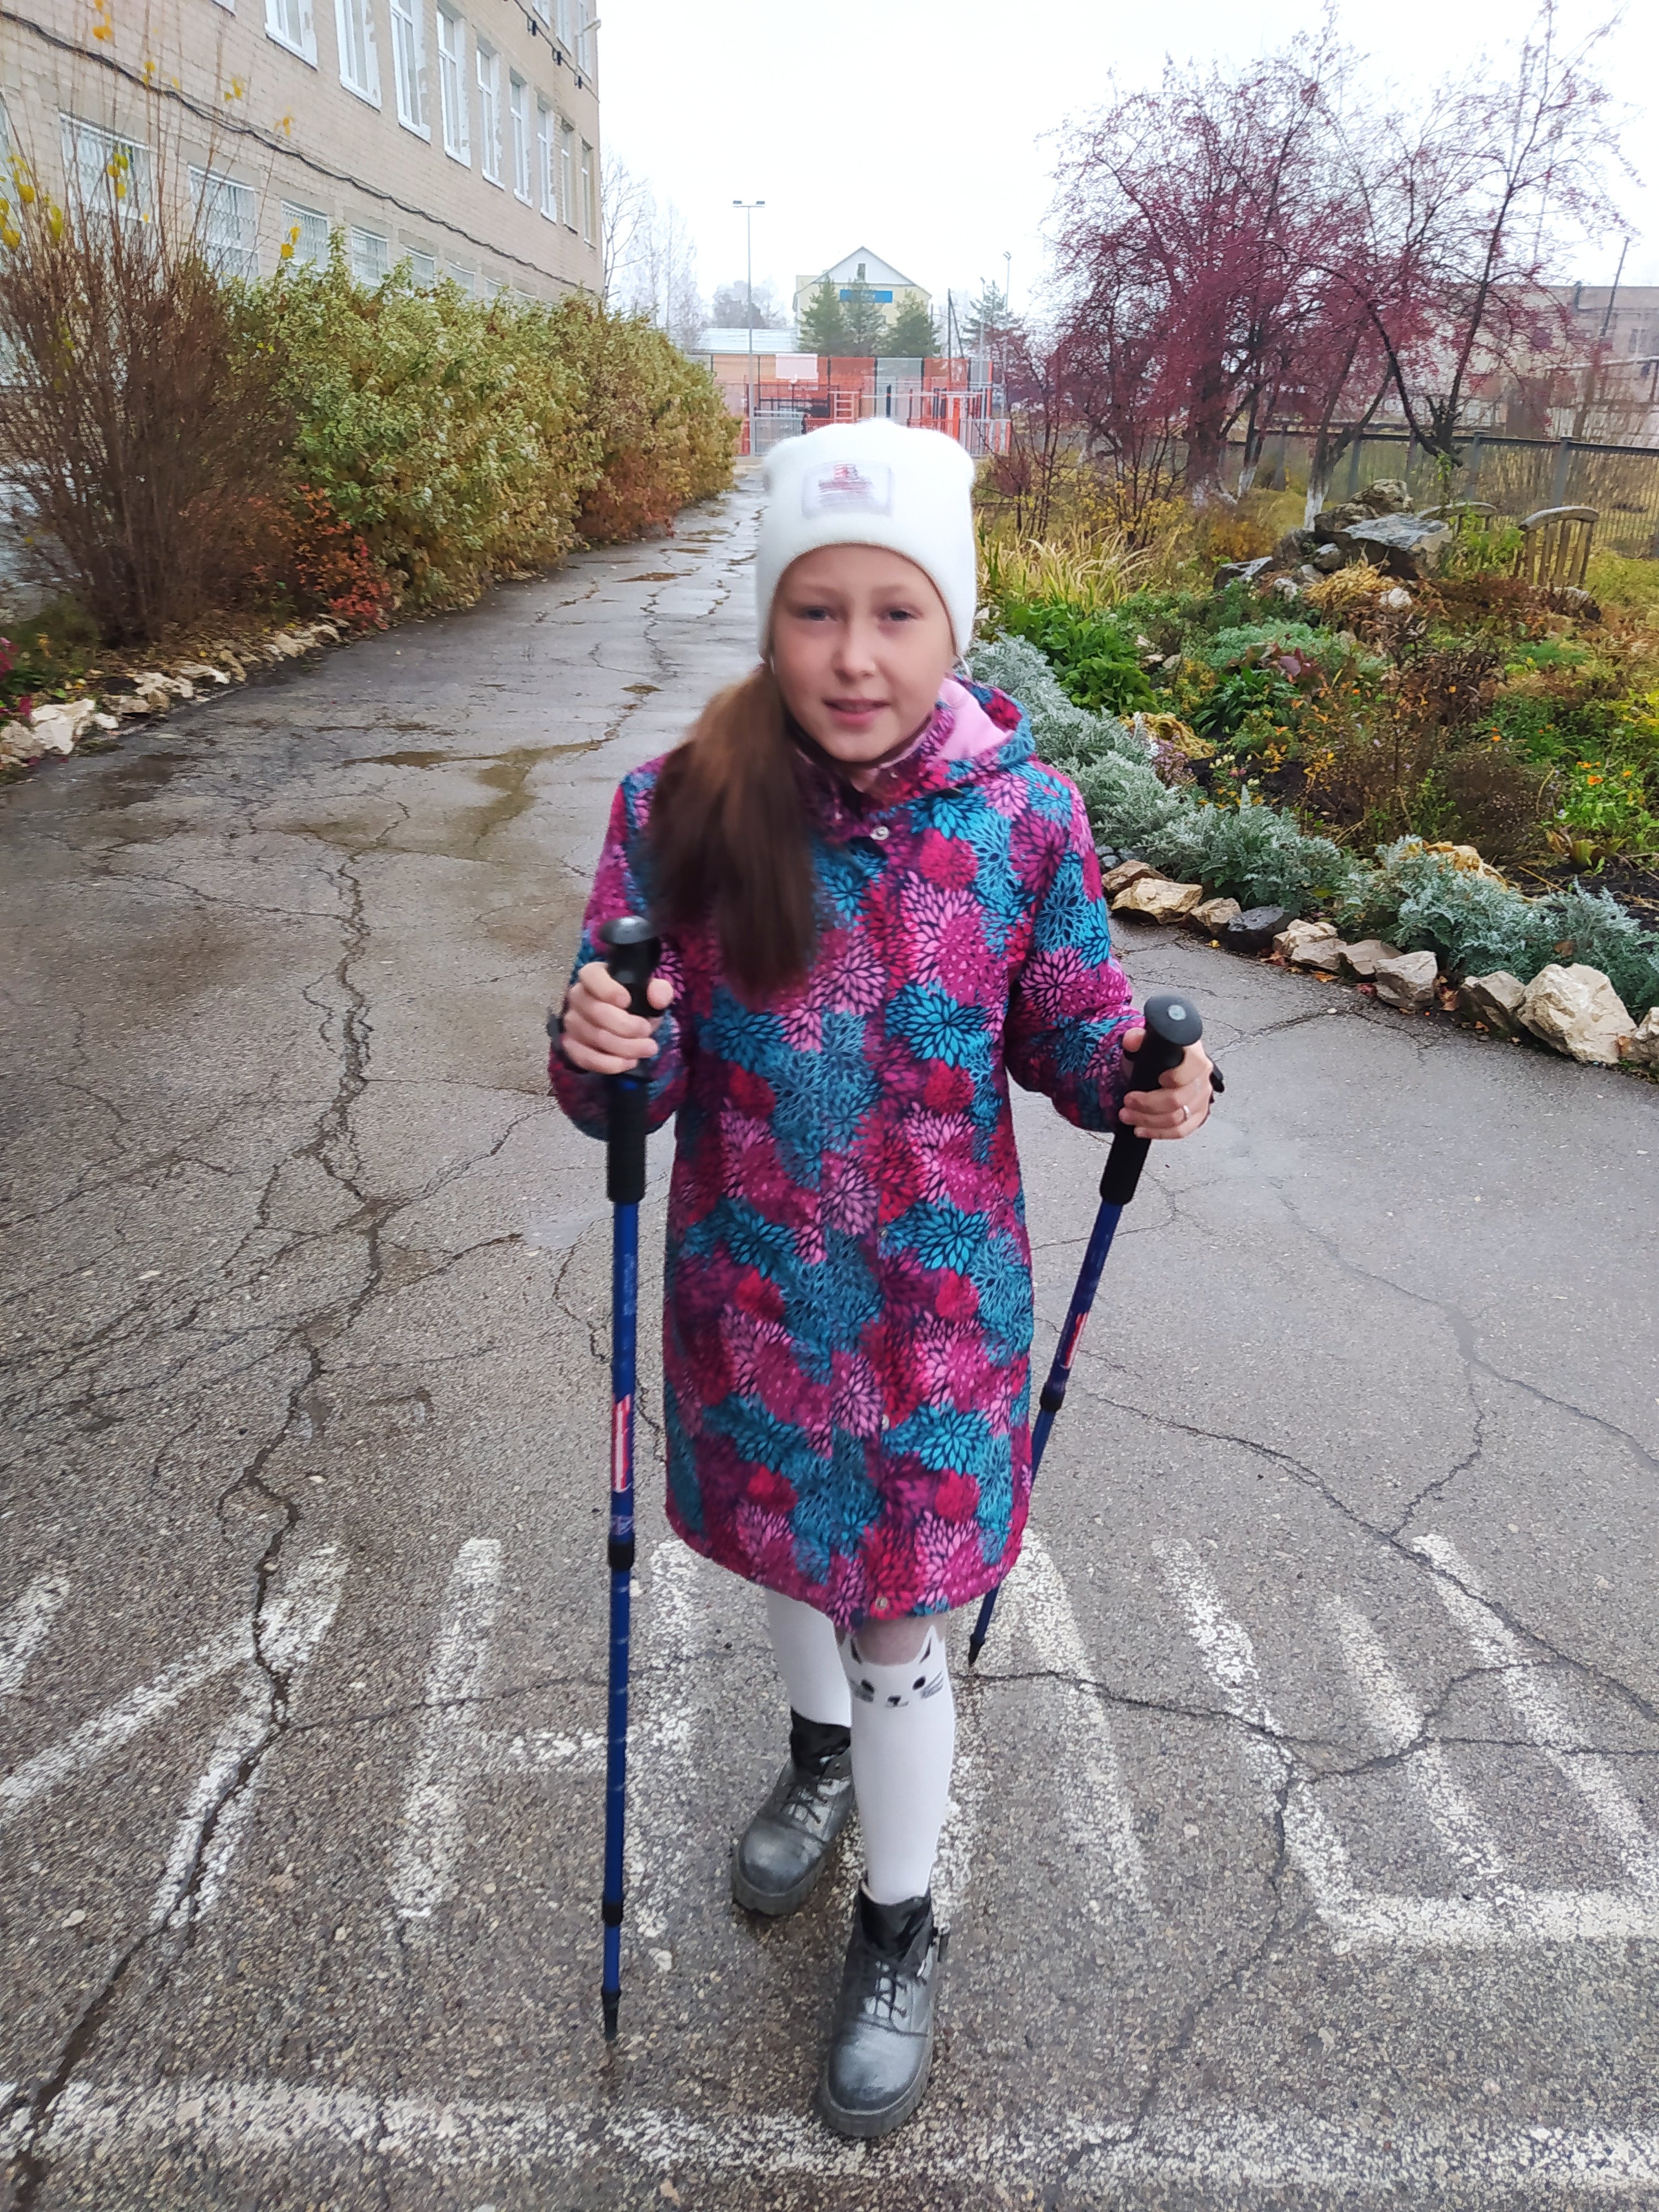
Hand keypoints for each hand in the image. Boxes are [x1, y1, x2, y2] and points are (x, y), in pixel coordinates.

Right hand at [557, 961, 674, 1074]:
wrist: (625, 1024)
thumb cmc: (635, 1002)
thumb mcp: (651, 992)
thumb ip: (659, 990)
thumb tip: (658, 998)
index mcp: (593, 975)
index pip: (591, 976)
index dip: (608, 990)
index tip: (627, 1001)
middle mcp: (577, 996)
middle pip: (595, 1012)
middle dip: (626, 1026)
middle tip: (647, 1031)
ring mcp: (571, 1022)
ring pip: (593, 1037)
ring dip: (623, 1047)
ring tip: (647, 1048)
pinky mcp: (571, 1045)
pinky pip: (584, 1057)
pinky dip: (608, 1064)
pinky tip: (628, 1063)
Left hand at [1117, 1030, 1213, 1138]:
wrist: (1164, 1066)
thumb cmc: (1159, 1054)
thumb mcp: (1146, 1041)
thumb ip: (1138, 1038)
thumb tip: (1132, 1041)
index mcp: (1194, 1055)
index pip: (1193, 1068)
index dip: (1175, 1077)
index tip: (1158, 1079)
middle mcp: (1202, 1077)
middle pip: (1178, 1099)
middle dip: (1147, 1104)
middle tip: (1127, 1102)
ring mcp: (1201, 1098)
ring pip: (1177, 1118)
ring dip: (1148, 1120)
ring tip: (1128, 1116)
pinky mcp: (1197, 1115)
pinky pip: (1181, 1130)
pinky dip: (1160, 1133)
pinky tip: (1142, 1130)